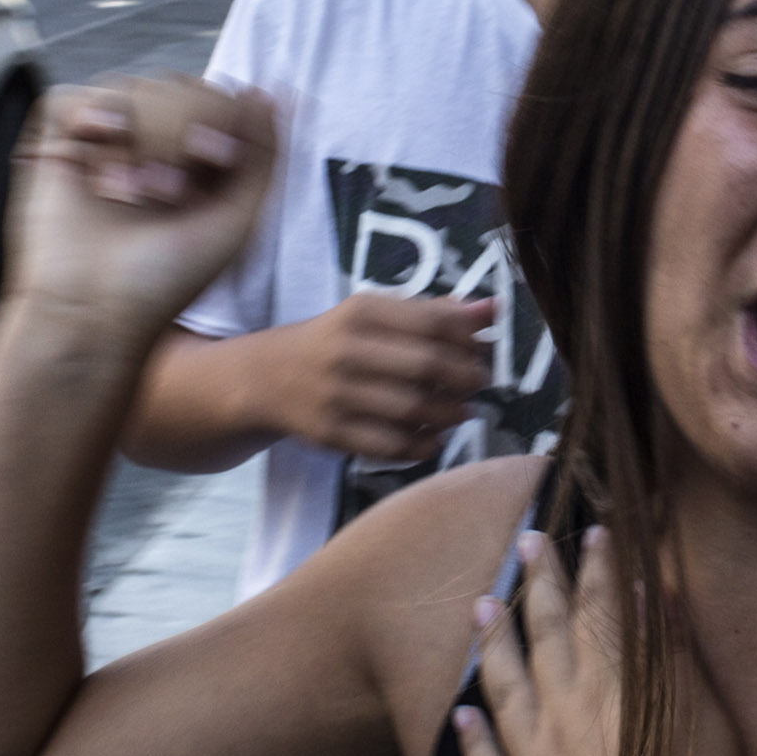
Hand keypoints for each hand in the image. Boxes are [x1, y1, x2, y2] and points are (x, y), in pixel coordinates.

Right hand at [10, 78, 276, 341]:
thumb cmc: (165, 282)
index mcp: (195, 166)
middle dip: (179, 128)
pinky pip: (72, 97)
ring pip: (128, 87)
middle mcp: (150, 152)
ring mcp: (102, 149)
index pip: (214, 98)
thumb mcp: (238, 223)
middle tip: (171, 188)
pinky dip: (92, 113)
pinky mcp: (54, 150)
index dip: (220, 114)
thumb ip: (265, 157)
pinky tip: (103, 141)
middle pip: (173, 86)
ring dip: (141, 135)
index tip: (219, 156)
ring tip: (133, 191)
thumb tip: (273, 92)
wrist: (95, 313)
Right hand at [266, 294, 494, 461]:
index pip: (433, 323)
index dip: (470, 339)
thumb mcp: (373, 315)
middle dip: (467, 378)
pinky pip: (390, 446)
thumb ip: (433, 312)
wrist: (264, 378)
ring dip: (452, 414)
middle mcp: (345, 350)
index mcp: (360, 312)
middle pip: (428, 366)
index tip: (482, 349)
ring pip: (413, 410)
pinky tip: (436, 437)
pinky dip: (424, 445)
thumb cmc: (335, 341)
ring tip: (463, 411)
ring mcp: (335, 395)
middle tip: (478, 383)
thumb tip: (492, 309)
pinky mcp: (330, 433)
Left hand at [457, 529, 747, 755]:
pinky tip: (462, 713)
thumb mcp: (705, 727)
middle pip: (547, 633)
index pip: (603, 609)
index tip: (594, 530)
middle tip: (527, 540)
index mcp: (612, 687)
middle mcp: (561, 713)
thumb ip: (674, 657)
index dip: (599, 566)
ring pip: (502, 685)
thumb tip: (656, 591)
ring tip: (482, 605)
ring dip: (494, 641)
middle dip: (541, 583)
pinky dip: (470, 733)